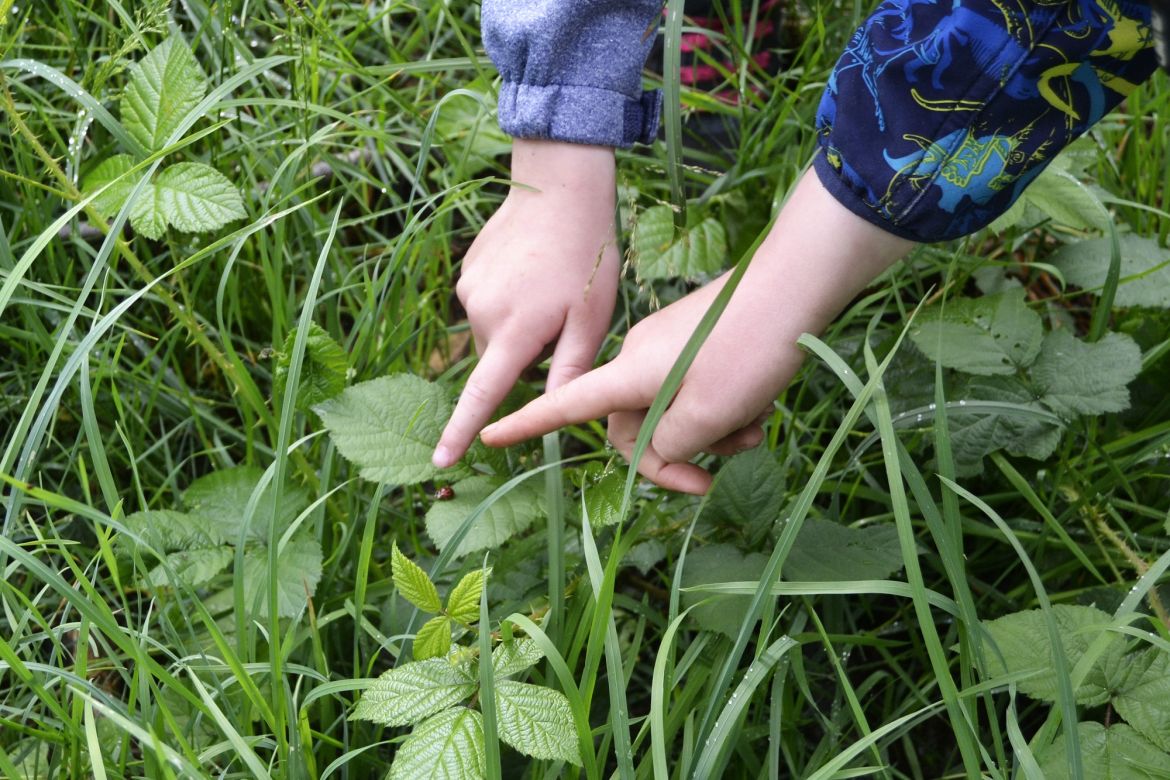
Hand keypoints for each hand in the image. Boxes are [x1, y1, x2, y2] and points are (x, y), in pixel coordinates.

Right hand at [432, 140, 619, 468]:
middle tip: (561, 322)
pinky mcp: (466, 272)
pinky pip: (486, 306)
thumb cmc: (587, 256)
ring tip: (547, 292)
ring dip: (515, 329)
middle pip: (496, 363)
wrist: (560, 187)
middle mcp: (481, 312)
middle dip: (524, 358)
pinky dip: (506, 304)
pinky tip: (531, 275)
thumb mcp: (591, 319)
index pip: (483, 394)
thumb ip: (569, 370)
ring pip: (491, 335)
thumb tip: (553, 416)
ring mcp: (469, 289)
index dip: (461, 431)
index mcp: (515, 330)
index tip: (439, 462)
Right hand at [480, 170, 914, 492]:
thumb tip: (662, 449)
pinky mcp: (697, 340)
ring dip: (709, 433)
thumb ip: (671, 445)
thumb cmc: (744, 349)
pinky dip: (723, 408)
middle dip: (675, 455)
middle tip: (718, 471)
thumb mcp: (706, 414)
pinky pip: (696, 387)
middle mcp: (639, 359)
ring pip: (674, 409)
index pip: (564, 405)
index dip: (526, 424)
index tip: (488, 438)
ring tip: (753, 430)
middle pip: (634, 424)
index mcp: (628, 374)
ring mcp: (669, 347)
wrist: (795, 284)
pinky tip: (759, 407)